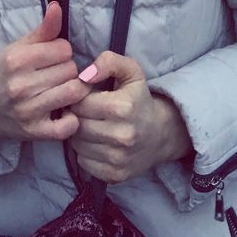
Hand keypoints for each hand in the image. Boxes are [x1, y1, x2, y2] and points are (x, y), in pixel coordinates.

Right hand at [0, 2, 87, 143]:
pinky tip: (65, 111)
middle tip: (57, 74)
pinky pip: (68, 126)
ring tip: (64, 88)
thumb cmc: (7, 72)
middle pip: (71, 70)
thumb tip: (57, 6)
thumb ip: (43, 29)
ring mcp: (28, 111)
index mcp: (16, 60)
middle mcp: (20, 86)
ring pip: (74, 92)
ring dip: (74, 90)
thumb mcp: (19, 47)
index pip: (64, 48)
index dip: (62, 51)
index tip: (53, 58)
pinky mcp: (35, 132)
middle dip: (68, 70)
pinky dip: (72, 119)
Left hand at [69, 51, 192, 183]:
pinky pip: (84, 163)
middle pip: (77, 125)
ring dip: (78, 134)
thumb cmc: (139, 98)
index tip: (85, 96)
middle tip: (84, 111)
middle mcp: (121, 136)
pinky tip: (95, 142)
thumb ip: (108, 61)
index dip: (78, 97)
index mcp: (123, 107)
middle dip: (76, 116)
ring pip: (77, 145)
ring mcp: (118, 158)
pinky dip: (85, 152)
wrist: (160, 134)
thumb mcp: (130, 71)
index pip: (80, 103)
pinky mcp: (115, 175)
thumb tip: (84, 75)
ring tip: (90, 125)